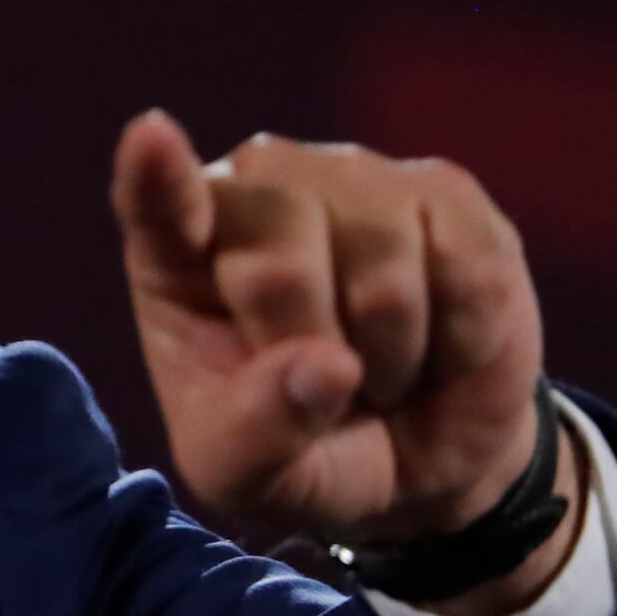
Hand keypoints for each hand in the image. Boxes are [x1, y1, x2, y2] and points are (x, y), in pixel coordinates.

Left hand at [109, 111, 580, 614]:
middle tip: (321, 382)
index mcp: (177, 254)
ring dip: (390, 357)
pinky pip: (466, 275)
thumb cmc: (303, 450)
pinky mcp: (447, 196)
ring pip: (381, 272)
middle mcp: (259, 191)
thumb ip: (257, 434)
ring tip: (378, 366)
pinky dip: (459, 340)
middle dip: (310, 356)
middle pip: (278, 268)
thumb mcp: (248, 476)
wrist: (420, 458)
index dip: (157, 175)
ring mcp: (355, 178)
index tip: (151, 139)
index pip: (158, 205)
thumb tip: (324, 367)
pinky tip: (439, 340)